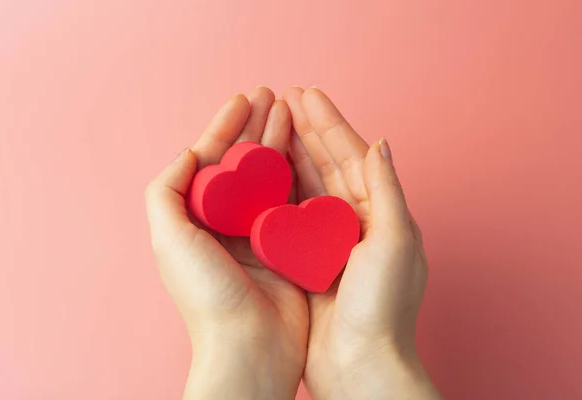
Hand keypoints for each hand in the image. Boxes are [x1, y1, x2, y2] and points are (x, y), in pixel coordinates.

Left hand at [145, 87, 307, 399]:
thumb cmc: (208, 297)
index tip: (242, 100)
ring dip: (278, 141)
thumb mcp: (168, 239)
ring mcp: (260, 233)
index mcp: (197, 219)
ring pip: (271, 175)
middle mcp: (227, 223)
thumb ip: (166, 191)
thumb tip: (187, 153)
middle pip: (243, 162)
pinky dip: (300, 171)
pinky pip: (295, 198)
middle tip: (272, 95)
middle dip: (255, 126)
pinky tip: (307, 148)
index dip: (224, 127)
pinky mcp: (288, 244)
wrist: (251, 347)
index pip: (211, 161)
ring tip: (290, 110)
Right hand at [284, 87, 441, 399]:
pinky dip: (279, 190)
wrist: (359, 365)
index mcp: (381, 213)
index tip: (307, 94)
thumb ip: (386, 191)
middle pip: (328, 164)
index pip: (352, 156)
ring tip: (272, 125)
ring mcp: (329, 240)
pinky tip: (264, 173)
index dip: (329, 123)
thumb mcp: (395, 243)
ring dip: (291, 153)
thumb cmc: (383, 309)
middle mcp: (356, 222)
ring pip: (308, 185)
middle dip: (307, 130)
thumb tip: (379, 143)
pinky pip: (290, 214)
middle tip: (284, 99)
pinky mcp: (307, 259)